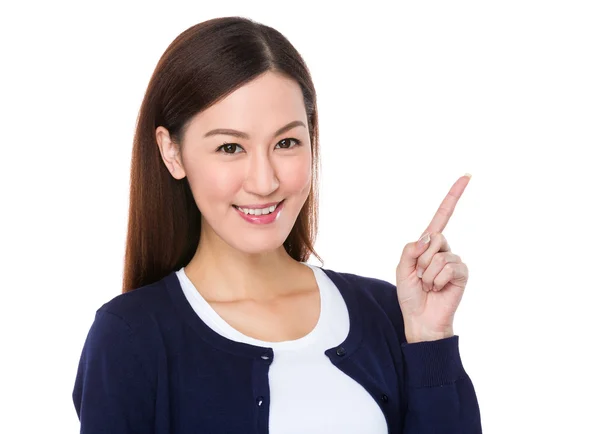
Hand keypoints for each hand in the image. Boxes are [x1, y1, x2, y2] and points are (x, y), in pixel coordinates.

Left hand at [395, 174, 470, 342]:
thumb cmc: (411, 295)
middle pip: (434, 237)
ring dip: (428, 274)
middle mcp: (443, 249)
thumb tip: (429, 236)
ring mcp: (454, 260)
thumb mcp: (402, 269)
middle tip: (420, 276)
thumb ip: (410, 249)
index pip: (442, 216)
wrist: (421, 319)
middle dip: (421, 259)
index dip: (453, 196)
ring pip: (439, 255)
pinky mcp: (462, 273)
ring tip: (429, 285)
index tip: (467, 176)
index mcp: (428, 245)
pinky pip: (449, 267)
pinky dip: (438, 280)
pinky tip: (439, 289)